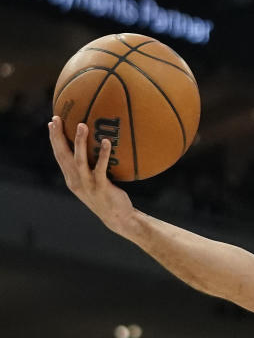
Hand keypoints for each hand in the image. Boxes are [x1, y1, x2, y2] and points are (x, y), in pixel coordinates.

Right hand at [48, 116, 134, 234]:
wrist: (118, 218)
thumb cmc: (109, 197)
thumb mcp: (95, 182)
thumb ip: (92, 167)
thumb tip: (99, 145)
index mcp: (72, 178)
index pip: (59, 155)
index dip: (54, 139)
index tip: (52, 123)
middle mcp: (75, 181)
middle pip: (63, 155)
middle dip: (58, 137)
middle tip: (57, 119)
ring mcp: (87, 184)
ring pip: (79, 160)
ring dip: (79, 142)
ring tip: (82, 125)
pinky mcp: (100, 187)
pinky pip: (100, 168)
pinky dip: (102, 154)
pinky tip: (107, 142)